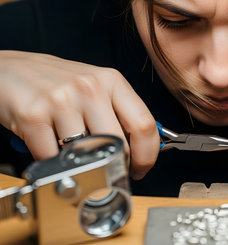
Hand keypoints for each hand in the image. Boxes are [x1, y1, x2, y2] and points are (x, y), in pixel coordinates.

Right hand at [0, 50, 159, 178]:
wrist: (8, 69)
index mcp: (111, 80)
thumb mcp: (95, 87)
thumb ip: (118, 113)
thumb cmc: (56, 82)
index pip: (144, 124)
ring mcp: (61, 100)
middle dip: (115, 166)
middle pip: (118, 145)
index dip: (147, 155)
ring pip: (85, 155)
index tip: (141, 168)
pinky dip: (53, 162)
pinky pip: (53, 158)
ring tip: (70, 150)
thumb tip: (141, 148)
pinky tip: (49, 146)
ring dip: (79, 163)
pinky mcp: (33, 115)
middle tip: (108, 170)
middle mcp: (89, 87)